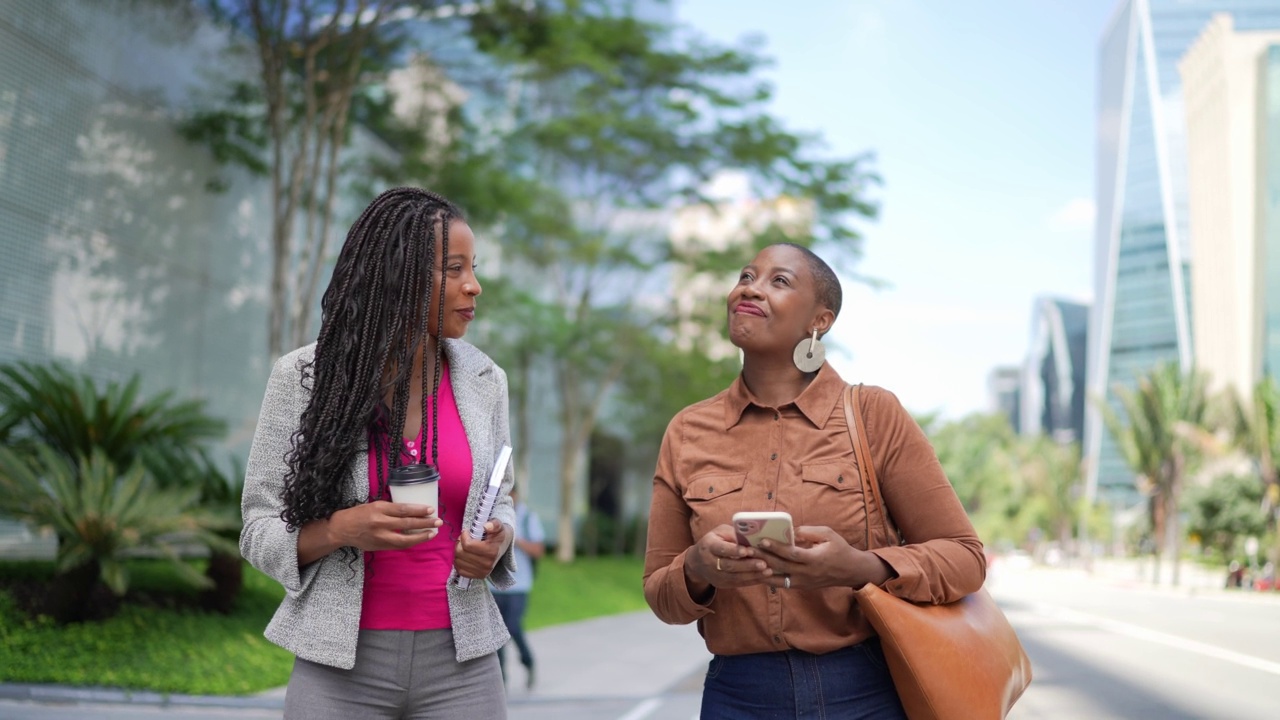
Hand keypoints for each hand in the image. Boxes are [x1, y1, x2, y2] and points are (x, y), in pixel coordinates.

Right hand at [329, 501, 442, 550]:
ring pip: (405, 539)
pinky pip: (399, 546)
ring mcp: (380, 537)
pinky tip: (419, 539)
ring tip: (432, 533)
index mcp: (379, 509)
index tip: (431, 510)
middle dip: (425, 523)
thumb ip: (391, 508)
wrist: (342, 529)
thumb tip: (412, 509)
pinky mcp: (380, 546)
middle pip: (407, 524)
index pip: (403, 509)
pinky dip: (410, 543)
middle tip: (438, 522)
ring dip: (421, 536)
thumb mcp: (375, 505)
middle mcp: (380, 523)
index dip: (419, 510)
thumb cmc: (360, 513)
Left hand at [454, 521, 509, 579]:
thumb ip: (494, 524)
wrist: (503, 545)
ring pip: (458, 561)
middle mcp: (487, 565)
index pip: (467, 545)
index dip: (464, 536)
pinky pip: (460, 570)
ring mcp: (483, 572)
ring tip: (464, 546)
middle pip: (461, 553)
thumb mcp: (499, 526)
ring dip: (458, 552)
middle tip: (464, 538)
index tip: (467, 531)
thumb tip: (486, 526)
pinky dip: (459, 562)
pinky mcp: (478, 577)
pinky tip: (464, 555)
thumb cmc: (499, 534)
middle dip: (459, 543)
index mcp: (492, 551)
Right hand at [684, 524, 769, 591]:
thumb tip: (752, 536)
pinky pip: (738, 584)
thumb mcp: (720, 532)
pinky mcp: (722, 584)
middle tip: (763, 563)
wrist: (697, 562)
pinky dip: (752, 581)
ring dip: (752, 575)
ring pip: (735, 577)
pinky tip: (764, 577)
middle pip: (729, 565)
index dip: (734, 550)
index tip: (747, 550)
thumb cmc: (714, 541)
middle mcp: (710, 562)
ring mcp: (716, 576)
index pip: (721, 549)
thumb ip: (733, 534)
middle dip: (747, 565)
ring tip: (768, 571)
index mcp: (709, 546)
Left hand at [755, 526, 891, 590]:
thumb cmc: (839, 549)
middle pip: (780, 566)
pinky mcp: (800, 587)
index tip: (763, 540)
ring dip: (761, 570)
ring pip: (777, 579)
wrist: (850, 571)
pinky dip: (768, 578)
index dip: (776, 547)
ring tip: (746, 562)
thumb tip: (790, 530)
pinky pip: (781, 583)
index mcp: (814, 559)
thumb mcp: (828, 534)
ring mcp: (802, 582)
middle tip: (747, 549)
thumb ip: (809, 531)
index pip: (791, 554)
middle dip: (762, 557)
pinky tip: (756, 571)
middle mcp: (807, 573)